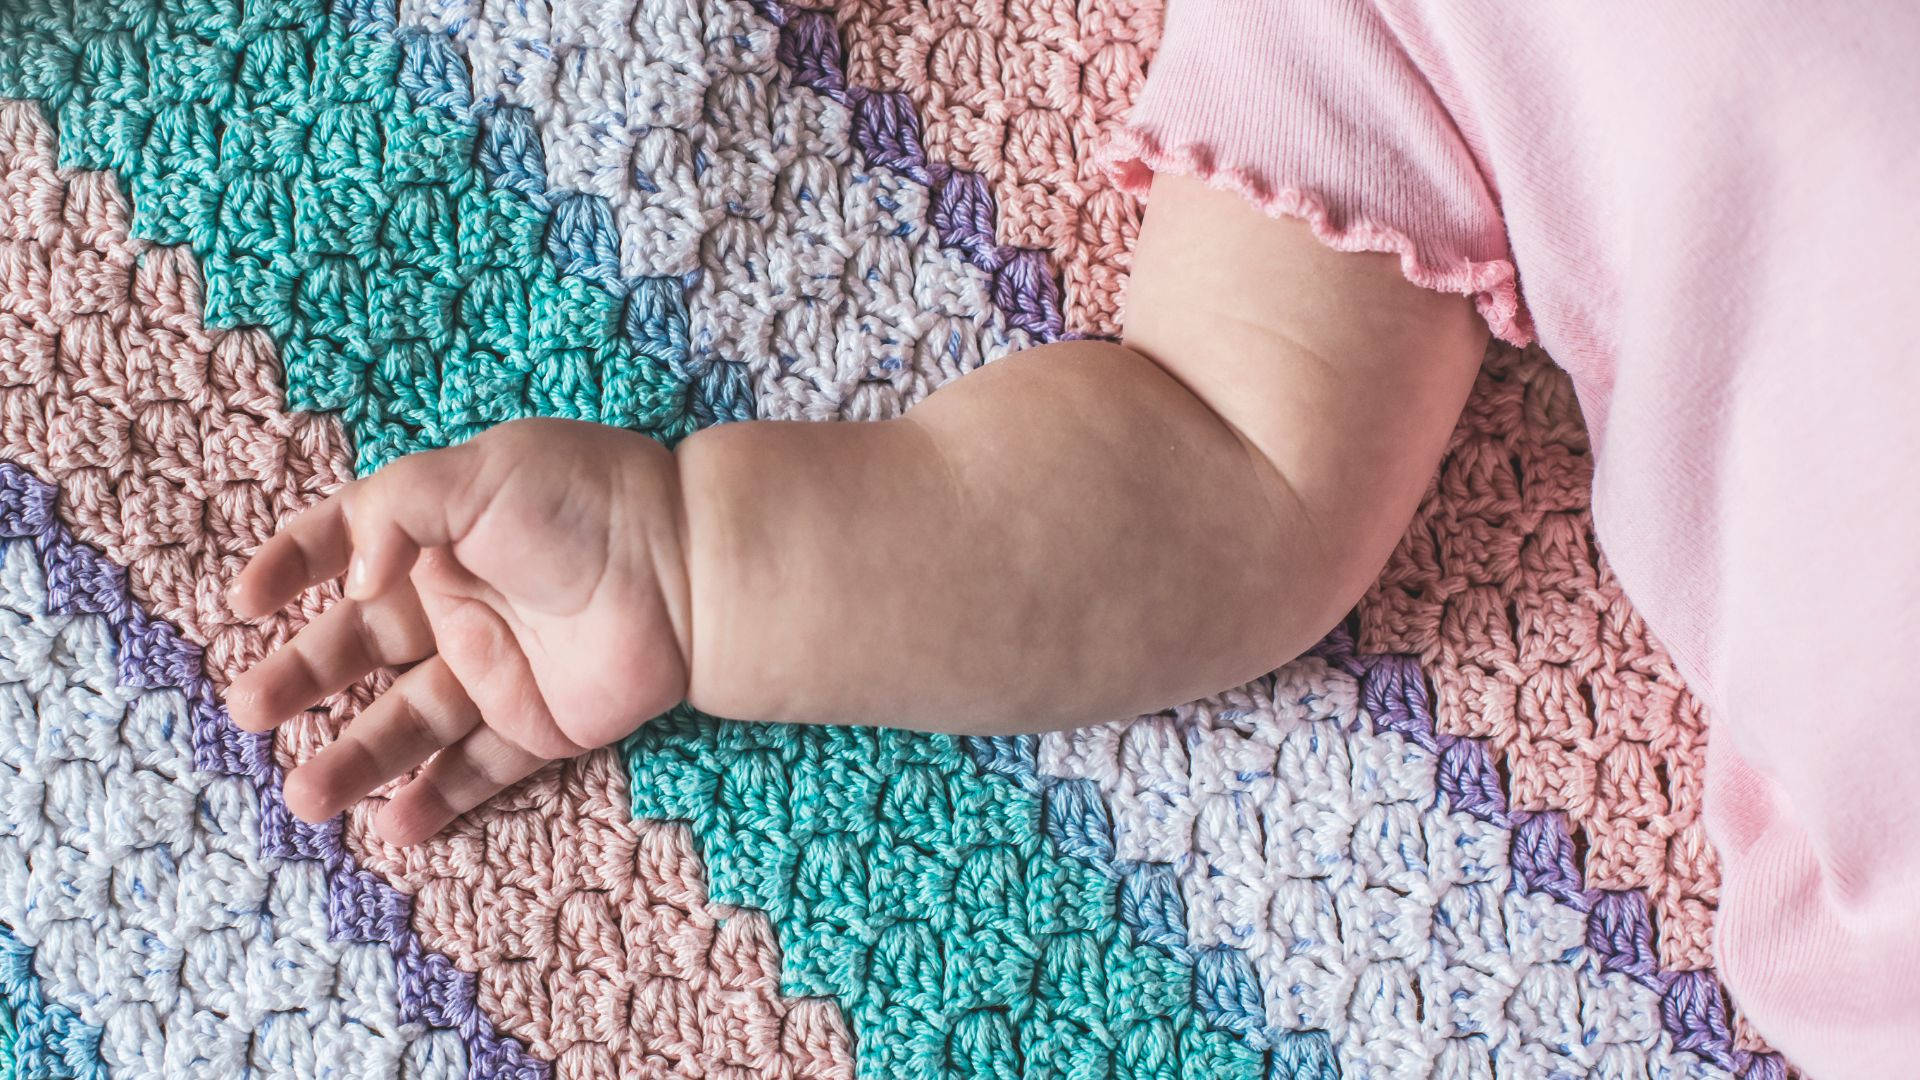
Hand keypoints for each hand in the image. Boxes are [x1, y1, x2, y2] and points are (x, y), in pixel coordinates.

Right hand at [226, 418, 691, 844]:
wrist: (692, 568)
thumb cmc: (588, 502)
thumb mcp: (480, 473)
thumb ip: (393, 511)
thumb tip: (350, 583)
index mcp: (441, 533)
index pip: (346, 544)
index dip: (292, 566)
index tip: (244, 601)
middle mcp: (462, 602)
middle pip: (362, 647)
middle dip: (301, 678)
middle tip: (249, 711)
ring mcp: (501, 668)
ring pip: (409, 722)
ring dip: (355, 760)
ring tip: (305, 797)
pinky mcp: (543, 724)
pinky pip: (480, 769)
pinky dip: (438, 800)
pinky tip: (393, 827)